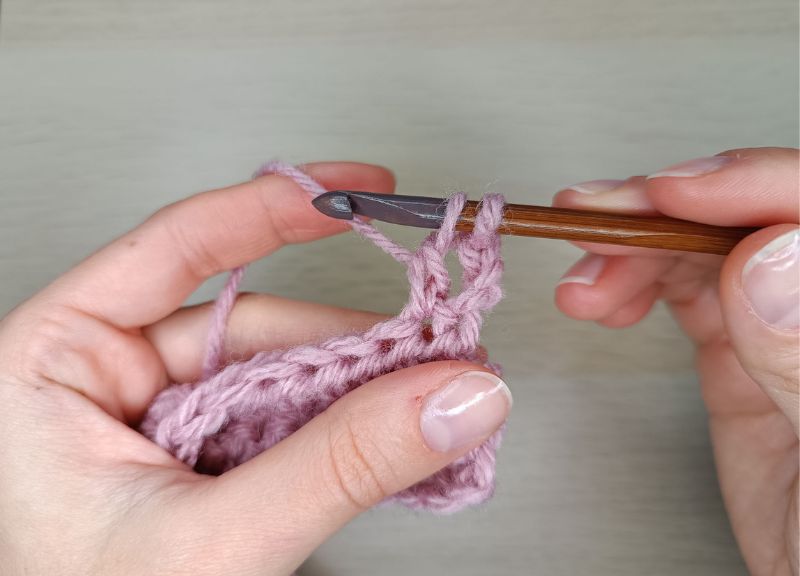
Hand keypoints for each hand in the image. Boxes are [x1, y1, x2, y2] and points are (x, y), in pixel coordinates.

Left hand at [0, 162, 510, 574]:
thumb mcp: (213, 541)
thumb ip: (337, 465)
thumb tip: (444, 396)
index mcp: (53, 366)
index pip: (177, 249)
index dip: (276, 209)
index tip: (356, 190)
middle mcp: (106, 380)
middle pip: (255, 322)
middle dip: (353, 342)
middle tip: (435, 351)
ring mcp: (163, 418)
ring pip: (283, 373)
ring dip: (362, 390)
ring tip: (431, 402)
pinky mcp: (205, 456)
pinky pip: (287, 417)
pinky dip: (346, 426)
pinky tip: (393, 433)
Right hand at [553, 147, 798, 575]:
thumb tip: (762, 261)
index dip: (746, 185)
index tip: (675, 195)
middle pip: (743, 218)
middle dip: (661, 213)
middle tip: (598, 220)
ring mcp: (776, 326)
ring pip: (701, 250)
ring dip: (630, 249)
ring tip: (584, 279)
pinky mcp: (736, 353)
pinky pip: (683, 293)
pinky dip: (632, 283)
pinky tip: (604, 294)